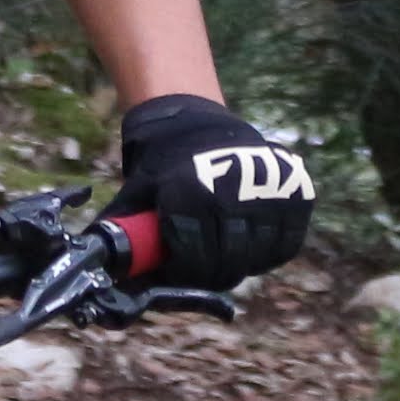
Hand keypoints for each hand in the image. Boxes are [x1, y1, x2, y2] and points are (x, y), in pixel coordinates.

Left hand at [115, 96, 313, 288]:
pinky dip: (268, 252)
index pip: (192, 263)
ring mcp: (270, 191)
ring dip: (240, 263)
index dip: (183, 275)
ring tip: (224, 249)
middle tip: (201, 267)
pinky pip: (285, 246)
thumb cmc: (160, 167)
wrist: (194, 123)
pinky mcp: (297, 191)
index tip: (177, 271)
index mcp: (190, 194)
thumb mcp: (136, 195)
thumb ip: (125, 235)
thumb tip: (102, 277)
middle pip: (227, 266)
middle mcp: (233, 192)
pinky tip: (250, 241)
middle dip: (210, 274)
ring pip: (256, 260)